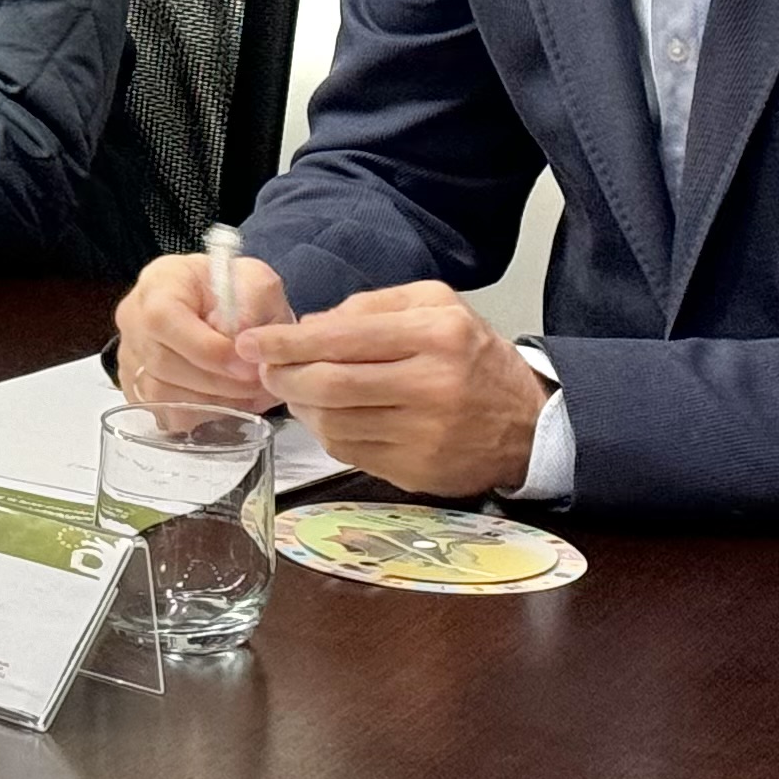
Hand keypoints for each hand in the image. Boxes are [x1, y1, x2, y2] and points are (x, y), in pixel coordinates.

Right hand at [115, 249, 294, 414]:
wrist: (224, 306)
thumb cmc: (235, 290)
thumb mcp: (257, 281)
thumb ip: (253, 302)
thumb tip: (240, 341)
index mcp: (158, 283)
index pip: (163, 318)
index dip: (204, 348)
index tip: (245, 364)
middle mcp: (133, 318)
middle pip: (161, 362)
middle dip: (217, 381)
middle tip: (256, 383)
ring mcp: (131, 355)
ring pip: (160, 393)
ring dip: (211, 401)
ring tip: (246, 394)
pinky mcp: (137, 386)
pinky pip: (162, 411)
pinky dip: (199, 414)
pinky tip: (226, 400)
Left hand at [243, 281, 546, 495]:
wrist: (528, 423)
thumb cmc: (472, 355)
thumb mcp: (434, 305)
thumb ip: (369, 305)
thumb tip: (309, 325)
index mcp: (435, 336)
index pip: (341, 339)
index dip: (286, 342)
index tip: (251, 341)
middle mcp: (431, 387)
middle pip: (329, 385)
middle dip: (283, 376)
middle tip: (264, 368)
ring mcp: (425, 436)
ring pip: (333, 423)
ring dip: (301, 407)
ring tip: (296, 390)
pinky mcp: (417, 472)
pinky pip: (350, 453)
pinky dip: (327, 433)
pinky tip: (327, 416)